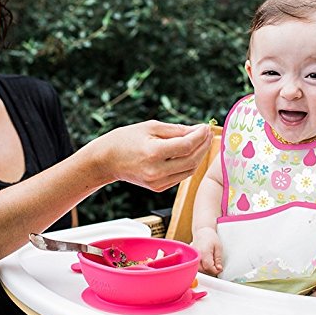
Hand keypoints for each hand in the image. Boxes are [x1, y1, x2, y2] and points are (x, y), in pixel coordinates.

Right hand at [95, 120, 211, 191]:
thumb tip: (197, 130)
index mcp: (153, 153)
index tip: (205, 126)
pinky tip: (191, 153)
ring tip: (202, 142)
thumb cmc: (126, 139)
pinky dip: (189, 164)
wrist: (107, 160)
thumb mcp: (151, 127)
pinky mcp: (158, 188)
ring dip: (199, 156)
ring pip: (189, 170)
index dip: (200, 136)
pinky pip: (181, 176)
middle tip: (207, 133)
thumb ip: (176, 130)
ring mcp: (158, 182)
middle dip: (203, 145)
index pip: (186, 145)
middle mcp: (156, 171)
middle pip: (191, 160)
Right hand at [192, 226, 222, 275]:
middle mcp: (196, 255)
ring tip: (212, 264)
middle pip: (203, 270)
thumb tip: (219, 269)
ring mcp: (193, 256)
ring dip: (206, 270)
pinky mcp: (191, 257)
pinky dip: (202, 267)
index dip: (215, 271)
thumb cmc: (210, 237)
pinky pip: (196, 266)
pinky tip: (206, 263)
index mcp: (204, 252)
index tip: (220, 268)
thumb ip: (218, 259)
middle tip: (217, 266)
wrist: (202, 231)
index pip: (209, 268)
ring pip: (199, 270)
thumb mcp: (218, 247)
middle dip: (211, 271)